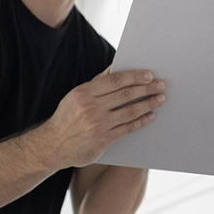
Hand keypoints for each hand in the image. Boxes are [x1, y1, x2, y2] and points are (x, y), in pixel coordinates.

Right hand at [38, 68, 165, 168]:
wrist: (52, 145)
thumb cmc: (68, 117)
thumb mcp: (76, 96)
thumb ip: (97, 83)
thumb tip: (116, 67)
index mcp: (84, 93)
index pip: (115, 80)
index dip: (134, 76)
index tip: (149, 75)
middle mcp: (91, 108)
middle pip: (125, 95)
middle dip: (146, 89)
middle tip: (161, 85)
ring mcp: (98, 125)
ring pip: (129, 112)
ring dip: (148, 104)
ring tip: (160, 99)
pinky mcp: (103, 141)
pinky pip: (127, 129)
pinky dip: (141, 121)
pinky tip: (151, 115)